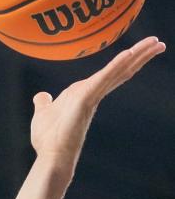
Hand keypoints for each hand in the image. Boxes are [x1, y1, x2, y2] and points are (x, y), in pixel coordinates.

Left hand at [30, 35, 164, 166]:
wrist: (51, 156)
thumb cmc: (48, 140)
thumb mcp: (44, 114)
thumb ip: (44, 104)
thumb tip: (41, 96)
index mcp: (85, 93)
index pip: (109, 74)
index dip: (124, 62)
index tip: (136, 50)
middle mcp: (93, 93)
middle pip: (121, 70)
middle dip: (140, 55)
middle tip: (158, 42)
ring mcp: (92, 96)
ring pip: (118, 71)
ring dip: (137, 55)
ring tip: (157, 43)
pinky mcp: (86, 99)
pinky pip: (103, 78)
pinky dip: (115, 65)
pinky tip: (129, 54)